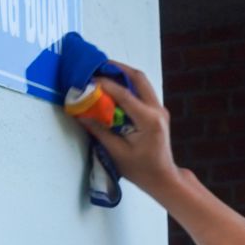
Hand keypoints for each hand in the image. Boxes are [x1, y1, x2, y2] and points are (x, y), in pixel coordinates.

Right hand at [75, 62, 186, 201]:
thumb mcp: (117, 153)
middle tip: (98, 66)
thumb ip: (100, 131)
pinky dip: (128, 85)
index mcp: (149, 121)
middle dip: (118, 69)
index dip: (105, 84)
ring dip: (123, 75)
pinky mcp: (157, 112)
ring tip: (103, 73)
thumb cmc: (141, 170)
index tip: (88, 79)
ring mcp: (159, 109)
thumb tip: (81, 113)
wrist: (163, 178)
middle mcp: (157, 110)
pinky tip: (113, 87)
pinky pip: (142, 91)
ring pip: (142, 82)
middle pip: (138, 78)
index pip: (125, 95)